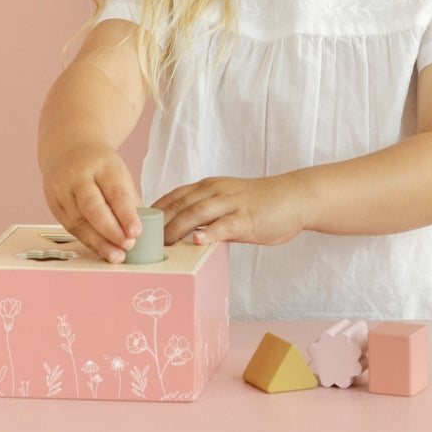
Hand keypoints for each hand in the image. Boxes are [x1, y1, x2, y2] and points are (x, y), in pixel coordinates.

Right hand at [42, 143, 142, 262]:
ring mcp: (62, 190)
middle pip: (92, 208)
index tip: (137, 233)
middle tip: (127, 246)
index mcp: (101, 165)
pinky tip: (100, 249)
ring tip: (116, 255)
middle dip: (111, 231)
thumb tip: (142, 229)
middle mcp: (78, 177)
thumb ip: (130, 199)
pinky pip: (70, 226)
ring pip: (79, 221)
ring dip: (99, 242)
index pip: (114, 192)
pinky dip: (87, 240)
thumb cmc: (99, 164)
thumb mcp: (118, 172)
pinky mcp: (53, 204)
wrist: (67, 147)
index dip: (126, 214)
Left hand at [154, 174, 306, 246]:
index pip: (174, 196)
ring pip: (196, 212)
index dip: (154, 211)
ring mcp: (231, 203)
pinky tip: (196, 242)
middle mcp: (216, 191)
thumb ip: (207, 216)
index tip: (138, 227)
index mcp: (209, 187)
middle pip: (179, 204)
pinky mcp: (247, 217)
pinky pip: (225, 224)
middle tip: (141, 242)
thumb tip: (184, 234)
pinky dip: (209, 233)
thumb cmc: (260, 204)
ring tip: (161, 244)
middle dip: (158, 223)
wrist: (294, 198)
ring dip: (176, 228)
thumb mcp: (228, 204)